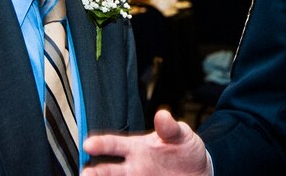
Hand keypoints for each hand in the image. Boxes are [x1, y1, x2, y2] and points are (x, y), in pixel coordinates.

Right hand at [82, 109, 211, 175]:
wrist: (199, 172)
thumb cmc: (185, 149)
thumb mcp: (181, 135)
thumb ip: (170, 128)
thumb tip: (162, 114)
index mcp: (137, 147)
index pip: (115, 144)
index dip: (101, 144)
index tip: (88, 144)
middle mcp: (133, 166)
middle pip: (109, 170)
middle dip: (96, 172)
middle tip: (86, 173)